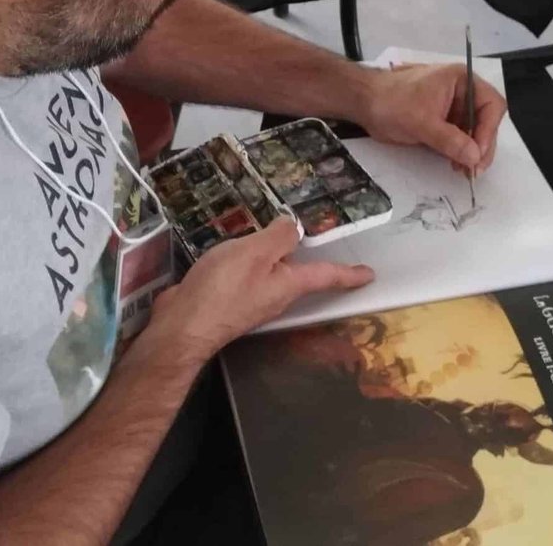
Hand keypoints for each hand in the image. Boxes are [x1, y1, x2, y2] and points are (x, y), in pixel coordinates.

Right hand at [147, 218, 372, 357]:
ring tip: (274, 238)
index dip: (349, 274)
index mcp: (288, 285)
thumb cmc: (224, 288)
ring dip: (275, 259)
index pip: (326, 276)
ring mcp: (250, 300)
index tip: (369, 275)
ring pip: (271, 275)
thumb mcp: (255, 253)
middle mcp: (274, 296)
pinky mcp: (227, 299)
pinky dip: (249, 262)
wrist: (183, 325)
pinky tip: (237, 251)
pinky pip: (246, 276)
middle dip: (309, 261)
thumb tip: (295, 227)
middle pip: (298, 276)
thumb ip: (278, 236)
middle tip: (315, 241)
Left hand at [360, 64, 504, 174]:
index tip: (478, 153)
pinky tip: (456, 166)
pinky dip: (460, 153)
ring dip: (472, 153)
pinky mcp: (443, 122)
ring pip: (474, 133)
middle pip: (485, 120)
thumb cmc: (391, 103)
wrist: (364, 103)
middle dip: (481, 145)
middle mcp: (462, 93)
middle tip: (475, 170)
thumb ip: (450, 140)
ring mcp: (453, 108)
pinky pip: (459, 138)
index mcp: (461, 81)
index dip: (488, 130)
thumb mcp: (422, 122)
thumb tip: (474, 157)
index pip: (491, 104)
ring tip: (465, 172)